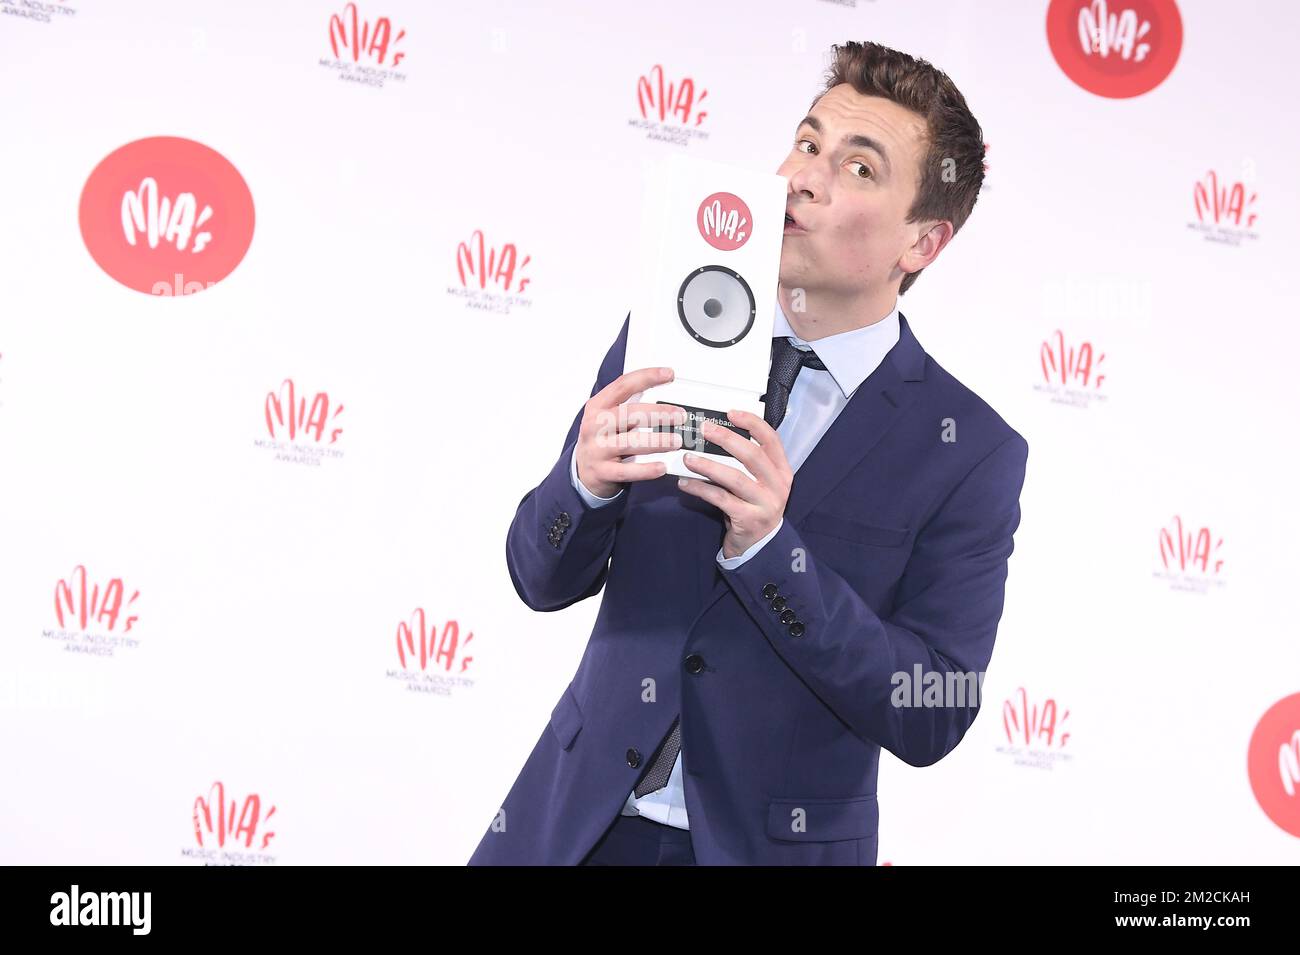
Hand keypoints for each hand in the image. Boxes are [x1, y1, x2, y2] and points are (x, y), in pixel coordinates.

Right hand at [574, 366, 687, 497]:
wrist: (582, 471)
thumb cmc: (602, 439)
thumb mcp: (608, 417)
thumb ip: (629, 404)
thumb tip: (663, 389)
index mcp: (597, 406)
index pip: (623, 386)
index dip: (647, 377)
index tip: (669, 374)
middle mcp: (595, 426)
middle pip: (629, 414)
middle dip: (658, 413)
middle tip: (680, 415)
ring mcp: (597, 450)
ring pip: (630, 442)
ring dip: (657, 441)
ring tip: (676, 441)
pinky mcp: (602, 472)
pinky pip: (627, 471)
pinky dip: (646, 470)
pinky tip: (661, 467)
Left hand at [676, 410, 792, 558]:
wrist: (758, 545)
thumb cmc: (752, 506)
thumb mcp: (758, 482)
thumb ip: (746, 462)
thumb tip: (716, 434)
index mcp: (781, 471)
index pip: (771, 439)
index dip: (751, 423)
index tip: (730, 413)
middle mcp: (777, 485)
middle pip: (752, 455)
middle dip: (726, 439)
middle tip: (704, 430)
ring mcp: (765, 504)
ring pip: (735, 478)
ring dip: (708, 465)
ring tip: (688, 457)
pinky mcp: (748, 519)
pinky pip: (721, 499)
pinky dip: (700, 489)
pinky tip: (685, 483)